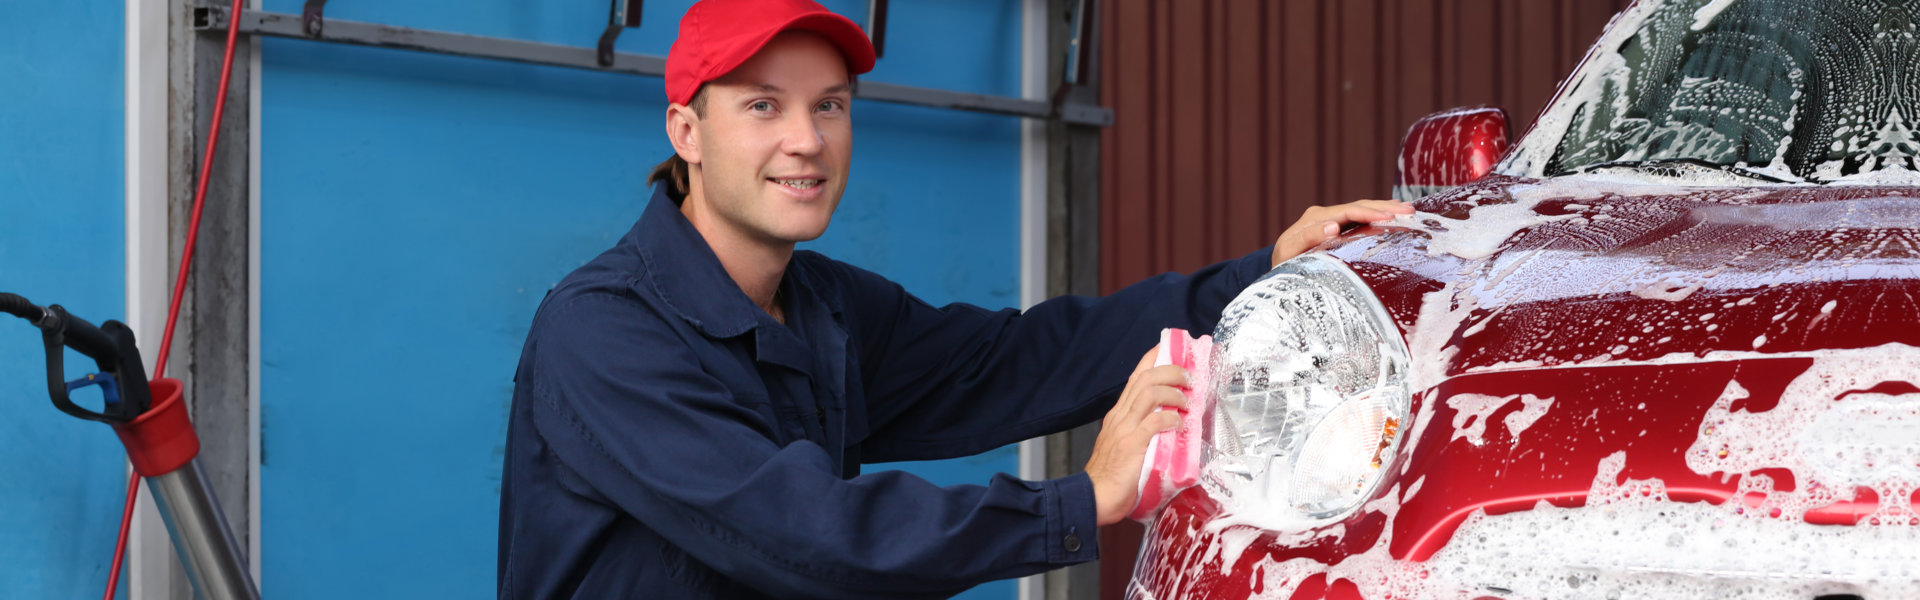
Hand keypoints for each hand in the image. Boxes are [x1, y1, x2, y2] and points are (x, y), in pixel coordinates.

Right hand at [1085, 346, 1188, 525]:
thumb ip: (1141, 430)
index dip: (1154, 358)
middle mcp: (1120, 416)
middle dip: (1170, 370)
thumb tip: (1170, 423)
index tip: (1172, 348)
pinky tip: (1180, 424)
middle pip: (1145, 378)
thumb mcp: (1125, 444)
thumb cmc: (1111, 476)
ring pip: (1149, 393)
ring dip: (1173, 392)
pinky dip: (1169, 418)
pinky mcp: (1131, 445)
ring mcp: (1124, 429)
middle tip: (1189, 376)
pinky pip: (1153, 423)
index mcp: (1119, 414)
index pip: (1136, 376)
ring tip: (1187, 401)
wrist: (1094, 497)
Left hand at [1271, 199, 1414, 266]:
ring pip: (1363, 209)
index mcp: (1314, 219)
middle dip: (1385, 208)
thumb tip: (1333, 226)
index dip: (1369, 213)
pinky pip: (1361, 218)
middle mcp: (1324, 215)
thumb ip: (1308, 238)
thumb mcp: (1290, 254)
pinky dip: (1379, 215)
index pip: (1347, 211)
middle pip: (1359, 206)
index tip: (1389, 218)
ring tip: (1409, 211)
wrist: (1278, 270)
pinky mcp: (1338, 227)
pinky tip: (1395, 214)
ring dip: (1386, 209)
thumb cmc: (1283, 266)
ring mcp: (1331, 219)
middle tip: (1409, 212)